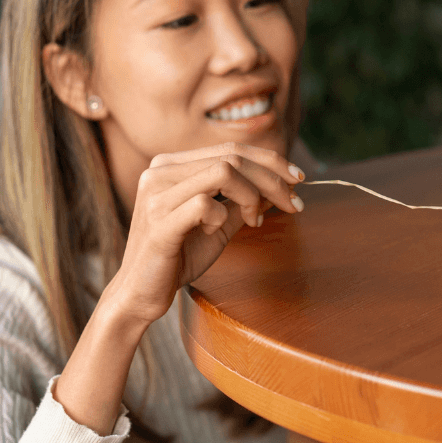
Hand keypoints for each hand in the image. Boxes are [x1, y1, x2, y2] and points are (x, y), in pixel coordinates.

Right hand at [108, 142, 303, 325]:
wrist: (142, 293)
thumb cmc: (180, 255)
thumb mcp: (220, 222)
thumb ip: (245, 201)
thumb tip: (284, 184)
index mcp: (173, 165)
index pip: (232, 149)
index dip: (271, 161)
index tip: (299, 180)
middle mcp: (160, 170)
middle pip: (233, 157)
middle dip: (273, 179)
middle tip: (294, 203)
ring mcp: (156, 193)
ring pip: (223, 171)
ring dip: (252, 195)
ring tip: (254, 220)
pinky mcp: (158, 221)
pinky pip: (205, 204)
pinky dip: (222, 216)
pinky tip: (216, 231)